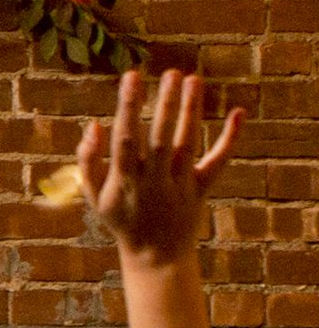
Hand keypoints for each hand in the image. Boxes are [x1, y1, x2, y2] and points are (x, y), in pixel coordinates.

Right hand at [77, 70, 240, 266]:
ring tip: (193, 79)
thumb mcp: (94, 194)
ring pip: (187, 142)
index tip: (131, 77)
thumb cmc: (120, 218)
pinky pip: (219, 161)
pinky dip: (231, 138)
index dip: (128, 106)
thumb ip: (88, 160)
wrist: (155, 255)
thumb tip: (94, 125)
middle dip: (165, 104)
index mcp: (125, 179)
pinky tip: (239, 112)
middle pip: (161, 136)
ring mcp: (180, 183)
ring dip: (191, 110)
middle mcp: (154, 179)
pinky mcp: (203, 187)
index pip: (126, 137)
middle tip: (170, 72)